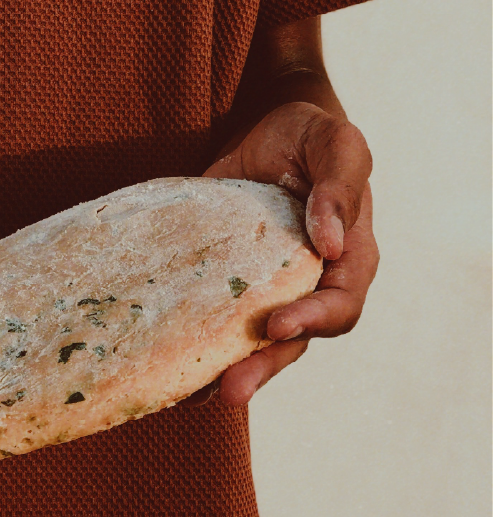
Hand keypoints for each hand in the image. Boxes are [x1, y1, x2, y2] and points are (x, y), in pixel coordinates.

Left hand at [201, 101, 379, 405]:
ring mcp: (266, 284)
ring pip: (251, 338)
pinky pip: (214, 314)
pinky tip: (168, 361)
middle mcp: (308, 283)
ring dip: (227, 366)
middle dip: (262, 365)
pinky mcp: (226, 277)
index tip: (276, 324)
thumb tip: (328, 244)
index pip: (339, 305)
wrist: (271, 123)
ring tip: (194, 392)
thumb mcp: (338, 145)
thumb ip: (339, 188)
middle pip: (293, 339)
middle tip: (229, 390)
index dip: (311, 320)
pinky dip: (197, 339)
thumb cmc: (313, 134)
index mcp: (348, 258)